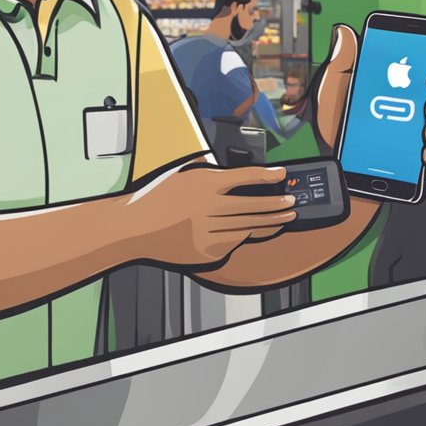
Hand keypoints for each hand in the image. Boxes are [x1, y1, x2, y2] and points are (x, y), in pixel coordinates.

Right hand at [127, 165, 297, 266]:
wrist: (134, 229)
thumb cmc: (156, 199)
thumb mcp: (183, 176)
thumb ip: (209, 174)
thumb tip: (238, 177)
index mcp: (204, 184)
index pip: (245, 177)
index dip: (267, 176)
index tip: (282, 174)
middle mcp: (209, 207)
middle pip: (254, 205)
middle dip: (277, 204)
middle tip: (292, 202)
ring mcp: (208, 231)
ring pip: (248, 227)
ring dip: (269, 222)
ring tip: (284, 218)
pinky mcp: (206, 251)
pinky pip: (233, 243)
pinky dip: (245, 236)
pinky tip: (256, 231)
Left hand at [314, 24, 425, 181]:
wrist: (332, 162)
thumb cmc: (334, 125)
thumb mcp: (334, 88)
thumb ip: (343, 61)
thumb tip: (344, 32)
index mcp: (404, 87)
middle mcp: (417, 108)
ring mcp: (421, 134)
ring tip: (425, 132)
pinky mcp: (419, 159)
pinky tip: (423, 153)